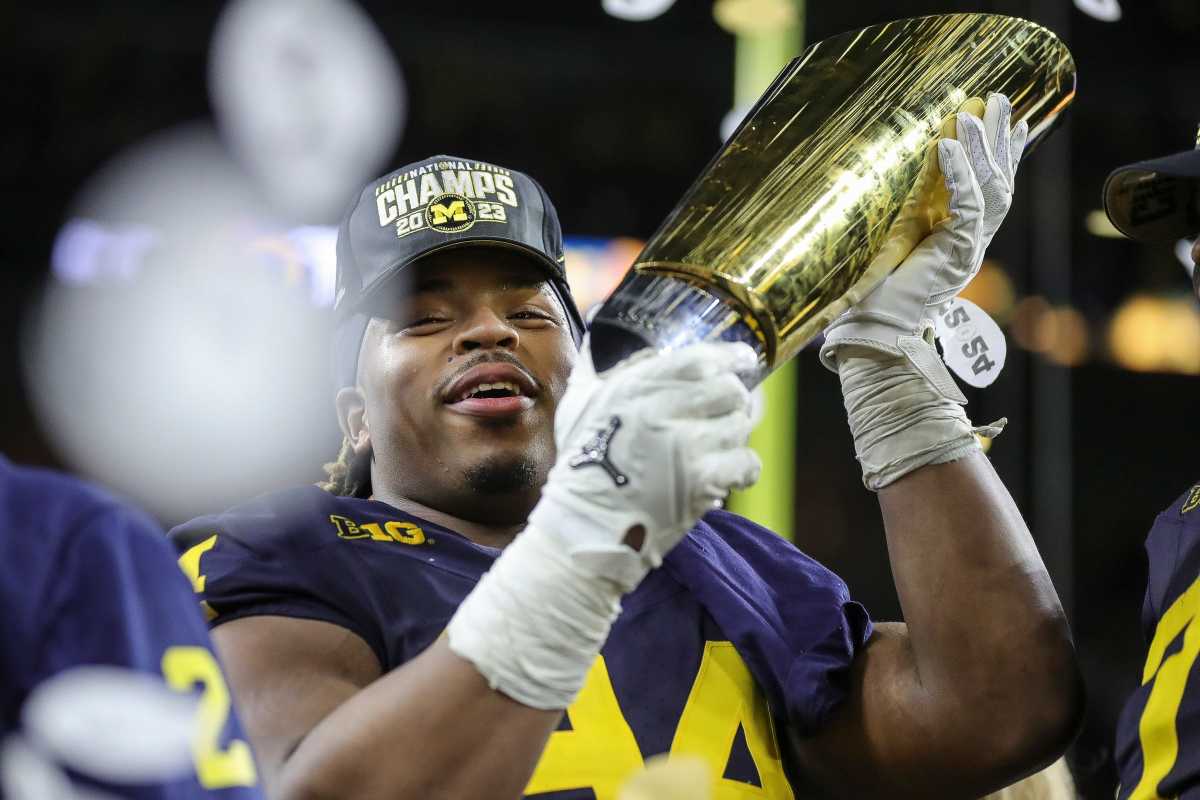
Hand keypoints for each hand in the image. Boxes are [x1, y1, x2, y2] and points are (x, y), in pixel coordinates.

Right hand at [448, 339, 760, 709]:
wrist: (585, 528)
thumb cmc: (582, 466)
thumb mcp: (580, 404)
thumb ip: (596, 364)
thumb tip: (599, 323)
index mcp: (638, 387)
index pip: (702, 359)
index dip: (730, 357)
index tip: (741, 360)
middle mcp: (665, 411)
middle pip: (730, 391)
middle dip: (733, 401)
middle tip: (725, 412)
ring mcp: (687, 447)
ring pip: (740, 426)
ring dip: (733, 436)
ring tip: (715, 448)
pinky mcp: (702, 482)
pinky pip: (746, 462)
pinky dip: (740, 468)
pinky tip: (724, 473)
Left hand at [816, 94, 1022, 489]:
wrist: (872, 335)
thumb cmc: (870, 296)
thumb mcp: (884, 244)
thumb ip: (894, 215)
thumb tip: (870, 177)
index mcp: (956, 240)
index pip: (987, 189)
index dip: (999, 153)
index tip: (1008, 118)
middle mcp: (968, 243)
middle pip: (999, 181)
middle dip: (1000, 139)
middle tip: (1001, 100)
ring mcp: (967, 250)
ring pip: (990, 189)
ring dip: (984, 148)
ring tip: (978, 112)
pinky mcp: (956, 256)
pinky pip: (967, 207)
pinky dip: (959, 175)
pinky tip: (947, 146)